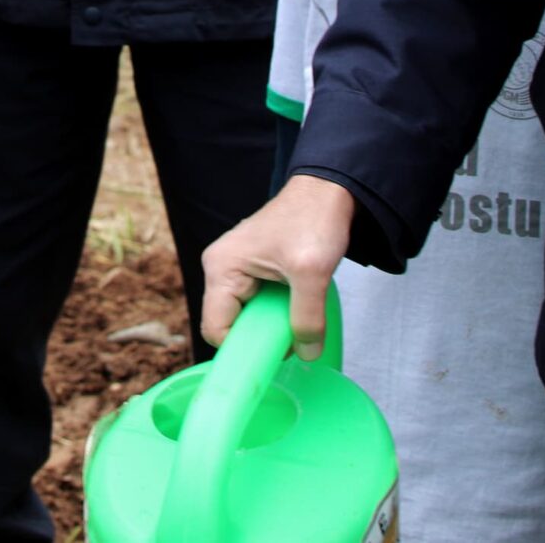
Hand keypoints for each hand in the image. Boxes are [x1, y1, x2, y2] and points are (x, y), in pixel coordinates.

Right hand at [199, 175, 357, 359]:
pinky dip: (278, 311)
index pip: (216, 329)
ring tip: (299, 310)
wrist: (329, 189)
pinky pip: (259, 304)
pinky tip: (298, 301)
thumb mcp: (312, 272)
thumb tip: (306, 354)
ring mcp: (237, 268)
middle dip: (261, 335)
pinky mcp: (254, 269)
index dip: (243, 348)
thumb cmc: (313, 218)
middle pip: (231, 324)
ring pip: (247, 316)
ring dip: (273, 323)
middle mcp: (222, 268)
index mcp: (222, 267)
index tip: (275, 353)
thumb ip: (307, 318)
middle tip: (294, 332)